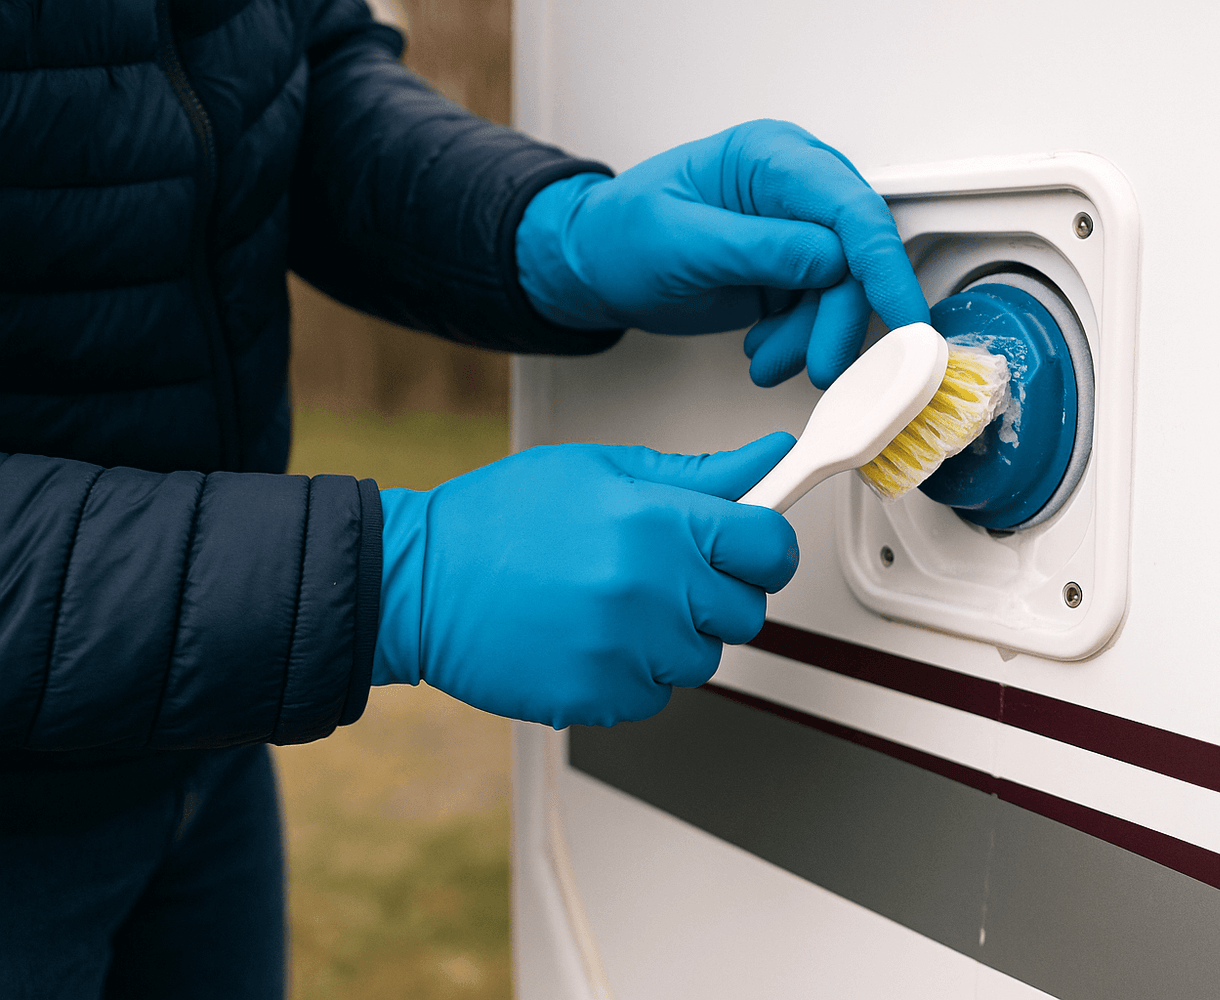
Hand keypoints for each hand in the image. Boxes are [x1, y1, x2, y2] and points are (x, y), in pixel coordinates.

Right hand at [372, 434, 798, 727]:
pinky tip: (590, 639)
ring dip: (673, 637)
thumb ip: (696, 474)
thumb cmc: (499, 520)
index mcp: (656, 522)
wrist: (418, 582)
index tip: (749, 548)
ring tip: (612, 605)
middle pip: (746, 611)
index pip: (770, 546)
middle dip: (715, 594)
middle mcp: (650, 588)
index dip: (766, 547)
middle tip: (661, 574)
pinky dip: (633, 674)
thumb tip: (767, 458)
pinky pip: (656, 695)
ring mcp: (627, 649)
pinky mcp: (600, 696)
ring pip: (702, 658)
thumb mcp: (600, 469)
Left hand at [515, 119, 928, 388]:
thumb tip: (827, 259)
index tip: (905, 319)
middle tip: (821, 365)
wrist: (595, 266)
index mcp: (770, 158)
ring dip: (813, 339)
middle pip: (856, 257)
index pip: (849, 208)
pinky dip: (798, 343)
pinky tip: (763, 351)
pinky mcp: (791, 271)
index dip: (882, 266)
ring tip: (766, 361)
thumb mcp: (680, 241)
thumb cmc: (619, 236)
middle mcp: (794, 189)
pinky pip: (820, 313)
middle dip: (840, 320)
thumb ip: (757, 248)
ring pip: (842, 294)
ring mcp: (796, 232)